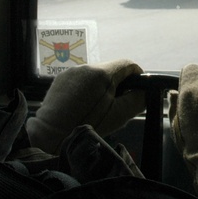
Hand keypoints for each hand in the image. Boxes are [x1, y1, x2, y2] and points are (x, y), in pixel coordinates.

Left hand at [26, 59, 144, 153]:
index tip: (137, 90)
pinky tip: (83, 106)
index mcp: (102, 73)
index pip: (128, 64)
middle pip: (111, 70)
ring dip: (102, 87)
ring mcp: (71, 72)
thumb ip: (137, 100)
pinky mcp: (60, 79)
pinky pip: (80, 80)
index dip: (137, 75)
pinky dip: (87, 89)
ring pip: (95, 75)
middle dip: (118, 84)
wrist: (52, 134)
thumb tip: (145, 92)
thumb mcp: (119, 116)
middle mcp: (86, 67)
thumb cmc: (88, 124)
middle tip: (118, 104)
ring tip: (98, 108)